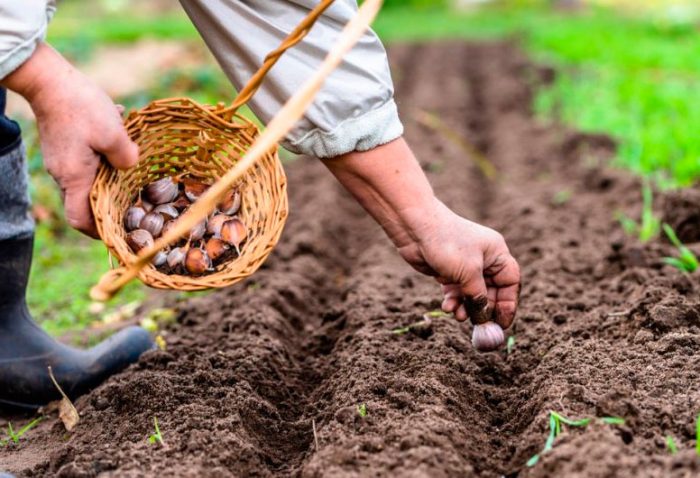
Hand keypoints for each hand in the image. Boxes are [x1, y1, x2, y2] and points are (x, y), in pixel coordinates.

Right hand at [1, 43, 137, 236]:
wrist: (49, 79)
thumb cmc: (80, 107)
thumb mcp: (113, 133)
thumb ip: (126, 157)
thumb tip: (131, 167)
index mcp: (75, 178)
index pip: (81, 220)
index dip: (98, 231)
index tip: (119, 230)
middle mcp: (64, 174)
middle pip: (88, 201)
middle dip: (112, 201)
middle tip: (136, 198)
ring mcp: (62, 160)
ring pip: (90, 177)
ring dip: (111, 171)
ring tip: (129, 155)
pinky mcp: (64, 147)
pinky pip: (87, 159)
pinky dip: (104, 153)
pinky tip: (118, 132)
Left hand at [397, 202, 519, 328]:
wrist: (415, 228)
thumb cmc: (447, 244)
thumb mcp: (468, 273)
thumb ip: (478, 297)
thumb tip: (484, 318)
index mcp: (496, 253)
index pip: (510, 282)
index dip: (508, 303)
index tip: (502, 323)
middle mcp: (484, 259)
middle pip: (492, 291)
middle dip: (484, 309)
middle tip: (478, 326)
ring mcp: (465, 266)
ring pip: (472, 294)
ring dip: (466, 308)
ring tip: (458, 316)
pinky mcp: (448, 271)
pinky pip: (456, 292)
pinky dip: (453, 301)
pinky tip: (447, 307)